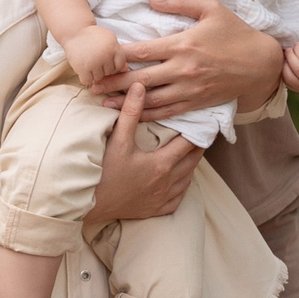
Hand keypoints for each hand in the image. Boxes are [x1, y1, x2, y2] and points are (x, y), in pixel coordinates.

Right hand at [67, 25, 124, 87]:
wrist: (73, 31)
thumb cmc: (93, 36)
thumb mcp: (109, 39)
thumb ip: (118, 53)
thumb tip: (125, 69)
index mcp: (113, 46)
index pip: (120, 65)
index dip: (112, 63)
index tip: (104, 58)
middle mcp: (105, 54)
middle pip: (109, 72)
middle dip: (102, 68)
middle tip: (93, 58)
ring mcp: (94, 62)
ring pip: (98, 78)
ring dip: (92, 73)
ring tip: (87, 62)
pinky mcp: (82, 68)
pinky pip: (87, 81)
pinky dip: (84, 77)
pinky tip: (82, 68)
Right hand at [85, 84, 200, 223]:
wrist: (92, 203)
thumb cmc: (104, 170)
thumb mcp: (118, 140)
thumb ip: (131, 112)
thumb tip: (140, 87)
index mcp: (162, 163)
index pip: (188, 144)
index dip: (198, 132)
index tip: (205, 123)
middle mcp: (167, 182)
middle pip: (192, 161)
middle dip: (198, 147)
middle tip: (203, 135)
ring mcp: (163, 198)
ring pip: (187, 180)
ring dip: (192, 166)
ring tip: (193, 155)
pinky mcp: (157, 210)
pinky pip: (178, 198)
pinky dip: (182, 187)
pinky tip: (180, 181)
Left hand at [89, 0, 285, 117]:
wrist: (262, 64)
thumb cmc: (236, 32)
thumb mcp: (212, 9)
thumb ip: (180, 2)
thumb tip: (151, 1)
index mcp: (184, 45)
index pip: (143, 52)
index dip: (118, 55)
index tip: (101, 55)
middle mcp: (184, 70)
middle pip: (140, 79)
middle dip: (113, 82)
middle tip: (91, 83)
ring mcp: (190, 89)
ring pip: (151, 100)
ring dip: (125, 102)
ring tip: (103, 102)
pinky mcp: (197, 103)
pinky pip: (168, 112)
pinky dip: (148, 115)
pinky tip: (132, 115)